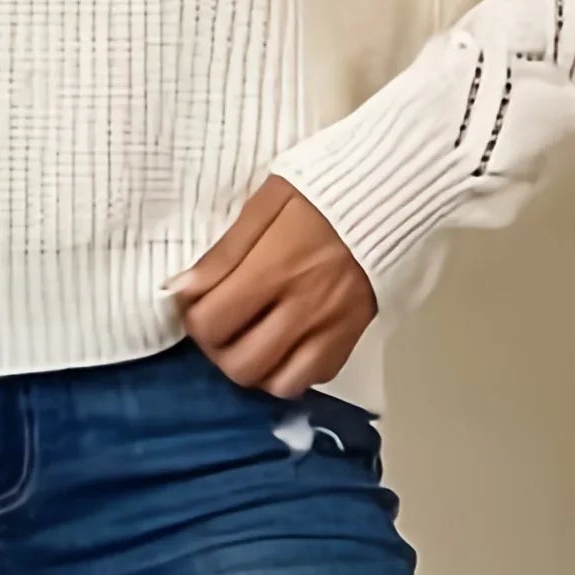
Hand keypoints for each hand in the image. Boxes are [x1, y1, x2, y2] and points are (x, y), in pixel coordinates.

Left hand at [167, 177, 376, 397]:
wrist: (391, 194)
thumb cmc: (321, 191)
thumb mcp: (266, 203)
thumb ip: (225, 251)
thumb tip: (183, 289)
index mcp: (275, 268)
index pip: (212, 324)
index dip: (193, 317)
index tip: (196, 299)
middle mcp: (303, 308)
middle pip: (240, 365)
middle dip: (218, 349)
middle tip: (220, 322)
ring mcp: (332, 329)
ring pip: (277, 383)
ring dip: (255, 366)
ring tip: (250, 336)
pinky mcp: (353, 338)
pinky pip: (313, 378)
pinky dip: (291, 369)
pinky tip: (284, 342)